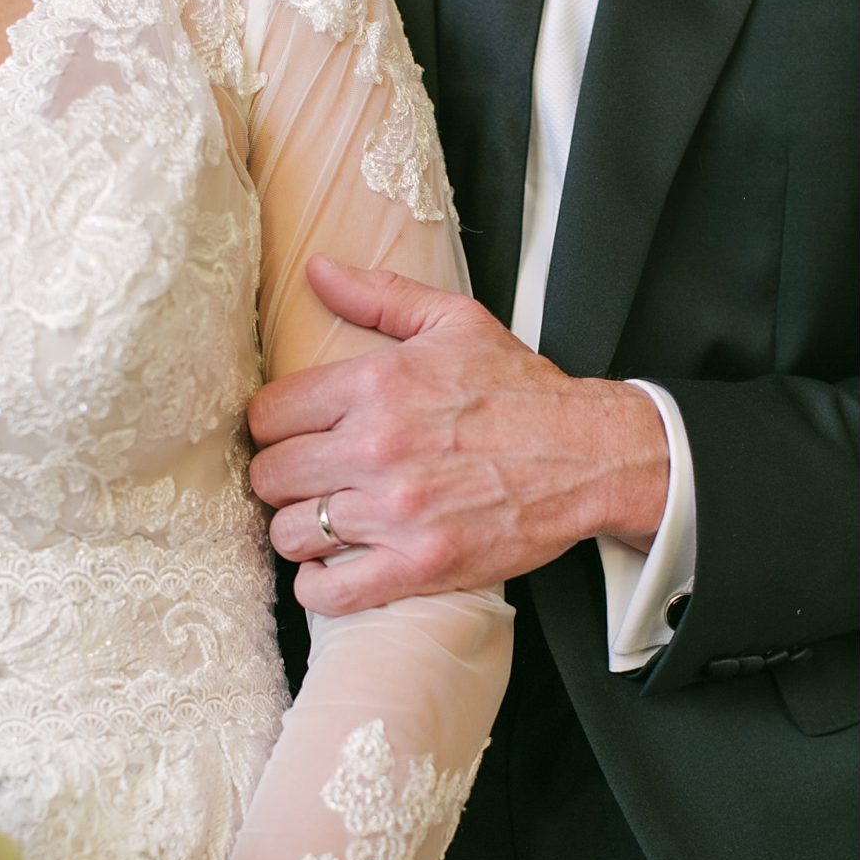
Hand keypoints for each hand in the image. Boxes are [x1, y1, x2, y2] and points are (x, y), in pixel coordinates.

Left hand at [248, 256, 668, 615]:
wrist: (593, 455)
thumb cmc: (521, 390)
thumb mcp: (454, 323)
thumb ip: (379, 295)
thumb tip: (317, 269)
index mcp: (375, 385)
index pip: (266, 415)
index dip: (271, 428)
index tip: (290, 436)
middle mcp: (378, 447)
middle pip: (269, 476)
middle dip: (279, 479)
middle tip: (305, 480)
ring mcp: (398, 511)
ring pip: (290, 533)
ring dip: (298, 530)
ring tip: (322, 521)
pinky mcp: (421, 564)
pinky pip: (332, 590)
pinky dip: (320, 586)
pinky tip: (332, 567)